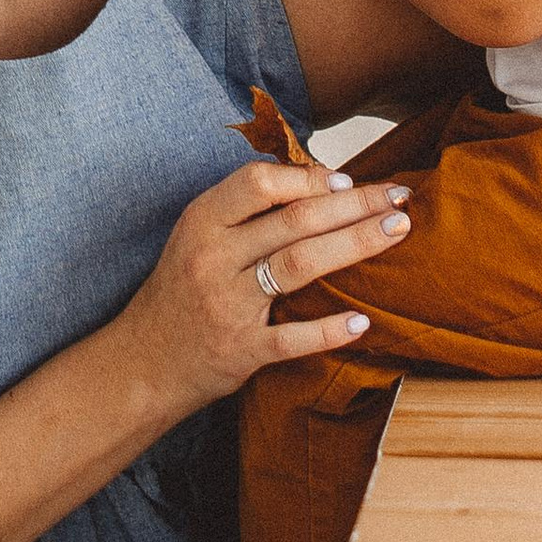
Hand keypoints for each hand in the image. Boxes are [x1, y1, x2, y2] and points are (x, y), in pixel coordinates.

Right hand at [115, 154, 410, 412]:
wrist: (142, 363)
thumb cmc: (181, 292)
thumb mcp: (197, 238)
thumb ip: (245, 211)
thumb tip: (318, 180)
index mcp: (202, 222)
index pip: (260, 183)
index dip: (310, 178)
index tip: (351, 180)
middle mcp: (212, 258)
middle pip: (294, 221)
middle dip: (355, 205)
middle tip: (398, 198)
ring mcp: (227, 305)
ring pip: (300, 265)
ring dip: (355, 244)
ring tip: (397, 230)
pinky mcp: (240, 351)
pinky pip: (292, 337)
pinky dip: (330, 329)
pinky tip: (363, 320)